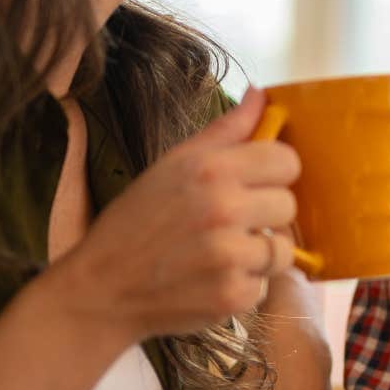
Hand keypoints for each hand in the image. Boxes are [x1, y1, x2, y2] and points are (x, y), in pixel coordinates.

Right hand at [45, 88, 299, 343]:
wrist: (101, 289)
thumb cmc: (137, 222)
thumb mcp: (173, 164)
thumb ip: (225, 130)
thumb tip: (260, 94)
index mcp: (210, 169)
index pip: (287, 161)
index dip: (274, 173)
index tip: (255, 183)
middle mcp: (223, 209)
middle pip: (288, 205)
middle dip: (264, 215)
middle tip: (230, 222)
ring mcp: (229, 256)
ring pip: (282, 248)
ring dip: (257, 253)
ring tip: (220, 252)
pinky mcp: (232, 295)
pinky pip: (264, 284)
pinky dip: (243, 285)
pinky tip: (210, 279)